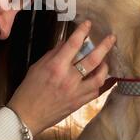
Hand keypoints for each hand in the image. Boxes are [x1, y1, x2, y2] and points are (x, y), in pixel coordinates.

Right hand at [7, 21, 115, 135]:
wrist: (27, 115)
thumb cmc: (29, 90)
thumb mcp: (37, 67)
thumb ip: (53, 54)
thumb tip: (66, 43)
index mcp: (56, 67)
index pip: (73, 44)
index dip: (82, 31)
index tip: (88, 24)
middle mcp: (69, 78)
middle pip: (93, 59)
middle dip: (104, 46)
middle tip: (111, 38)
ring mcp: (76, 92)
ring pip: (99, 77)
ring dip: (105, 66)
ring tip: (105, 61)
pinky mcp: (79, 103)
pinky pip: (96, 91)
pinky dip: (100, 82)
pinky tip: (101, 77)